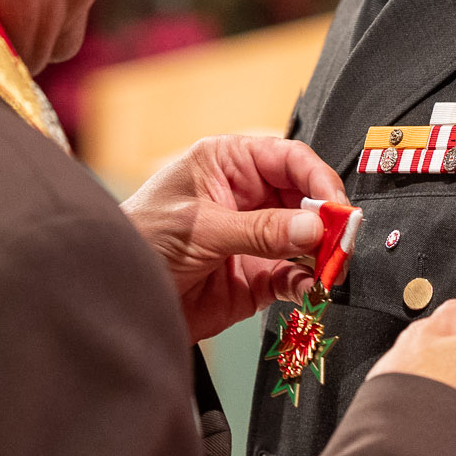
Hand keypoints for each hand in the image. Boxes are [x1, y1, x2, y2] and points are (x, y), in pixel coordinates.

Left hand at [122, 135, 346, 342]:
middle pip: (305, 200)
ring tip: (330, 267)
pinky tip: (307, 287)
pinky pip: (292, 277)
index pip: (288, 159)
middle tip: (341, 240)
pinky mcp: (254, 278)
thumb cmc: (139, 242)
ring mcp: (253, 238)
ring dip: (321, 254)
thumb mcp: (200, 228)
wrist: (113, 296)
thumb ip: (260, 229)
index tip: (335, 205)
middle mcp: (246, 197)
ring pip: (305, 240)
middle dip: (326, 220)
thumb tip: (313, 228)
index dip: (317, 178)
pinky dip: (305, 283)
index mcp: (228, 164)